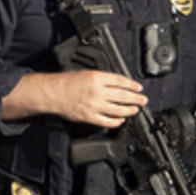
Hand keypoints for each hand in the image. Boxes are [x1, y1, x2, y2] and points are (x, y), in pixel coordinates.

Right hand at [1, 69, 146, 128]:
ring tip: (135, 110)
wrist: (52, 93)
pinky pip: (107, 121)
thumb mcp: (86, 73)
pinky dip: (117, 122)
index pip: (121, 81)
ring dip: (130, 110)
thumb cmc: (66, 82)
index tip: (138, 87)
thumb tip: (118, 84)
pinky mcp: (90, 117)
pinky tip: (121, 120)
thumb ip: (102, 78)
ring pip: (118, 110)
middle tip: (143, 100)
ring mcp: (94, 105)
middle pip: (123, 96)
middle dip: (136, 98)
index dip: (132, 85)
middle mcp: (98, 91)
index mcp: (97, 78)